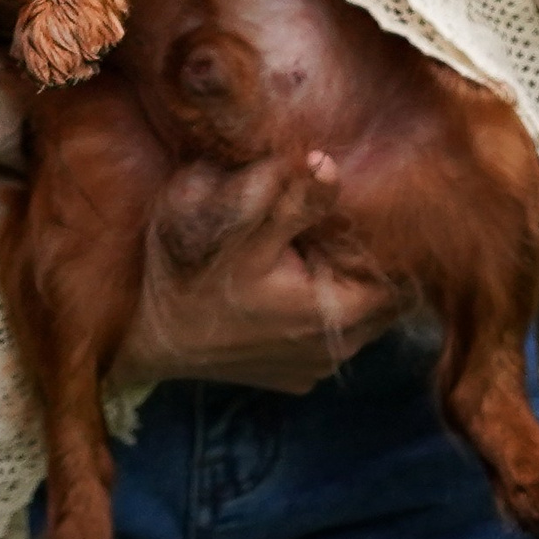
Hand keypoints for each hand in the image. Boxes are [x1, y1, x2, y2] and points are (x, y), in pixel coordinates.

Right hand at [110, 154, 408, 393]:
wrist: (139, 332)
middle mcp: (337, 349)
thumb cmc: (185, 270)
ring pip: (357, 313)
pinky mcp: (293, 373)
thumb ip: (287, 196)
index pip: (399, 269)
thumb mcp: (231, 219)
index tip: (373, 193)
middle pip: (383, 292)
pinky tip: (290, 275)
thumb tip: (331, 166)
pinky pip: (327, 331)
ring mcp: (315, 366)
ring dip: (342, 278)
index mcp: (336, 310)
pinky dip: (319, 302)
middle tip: (343, 210)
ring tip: (314, 238)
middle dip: (367, 252)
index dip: (389, 229)